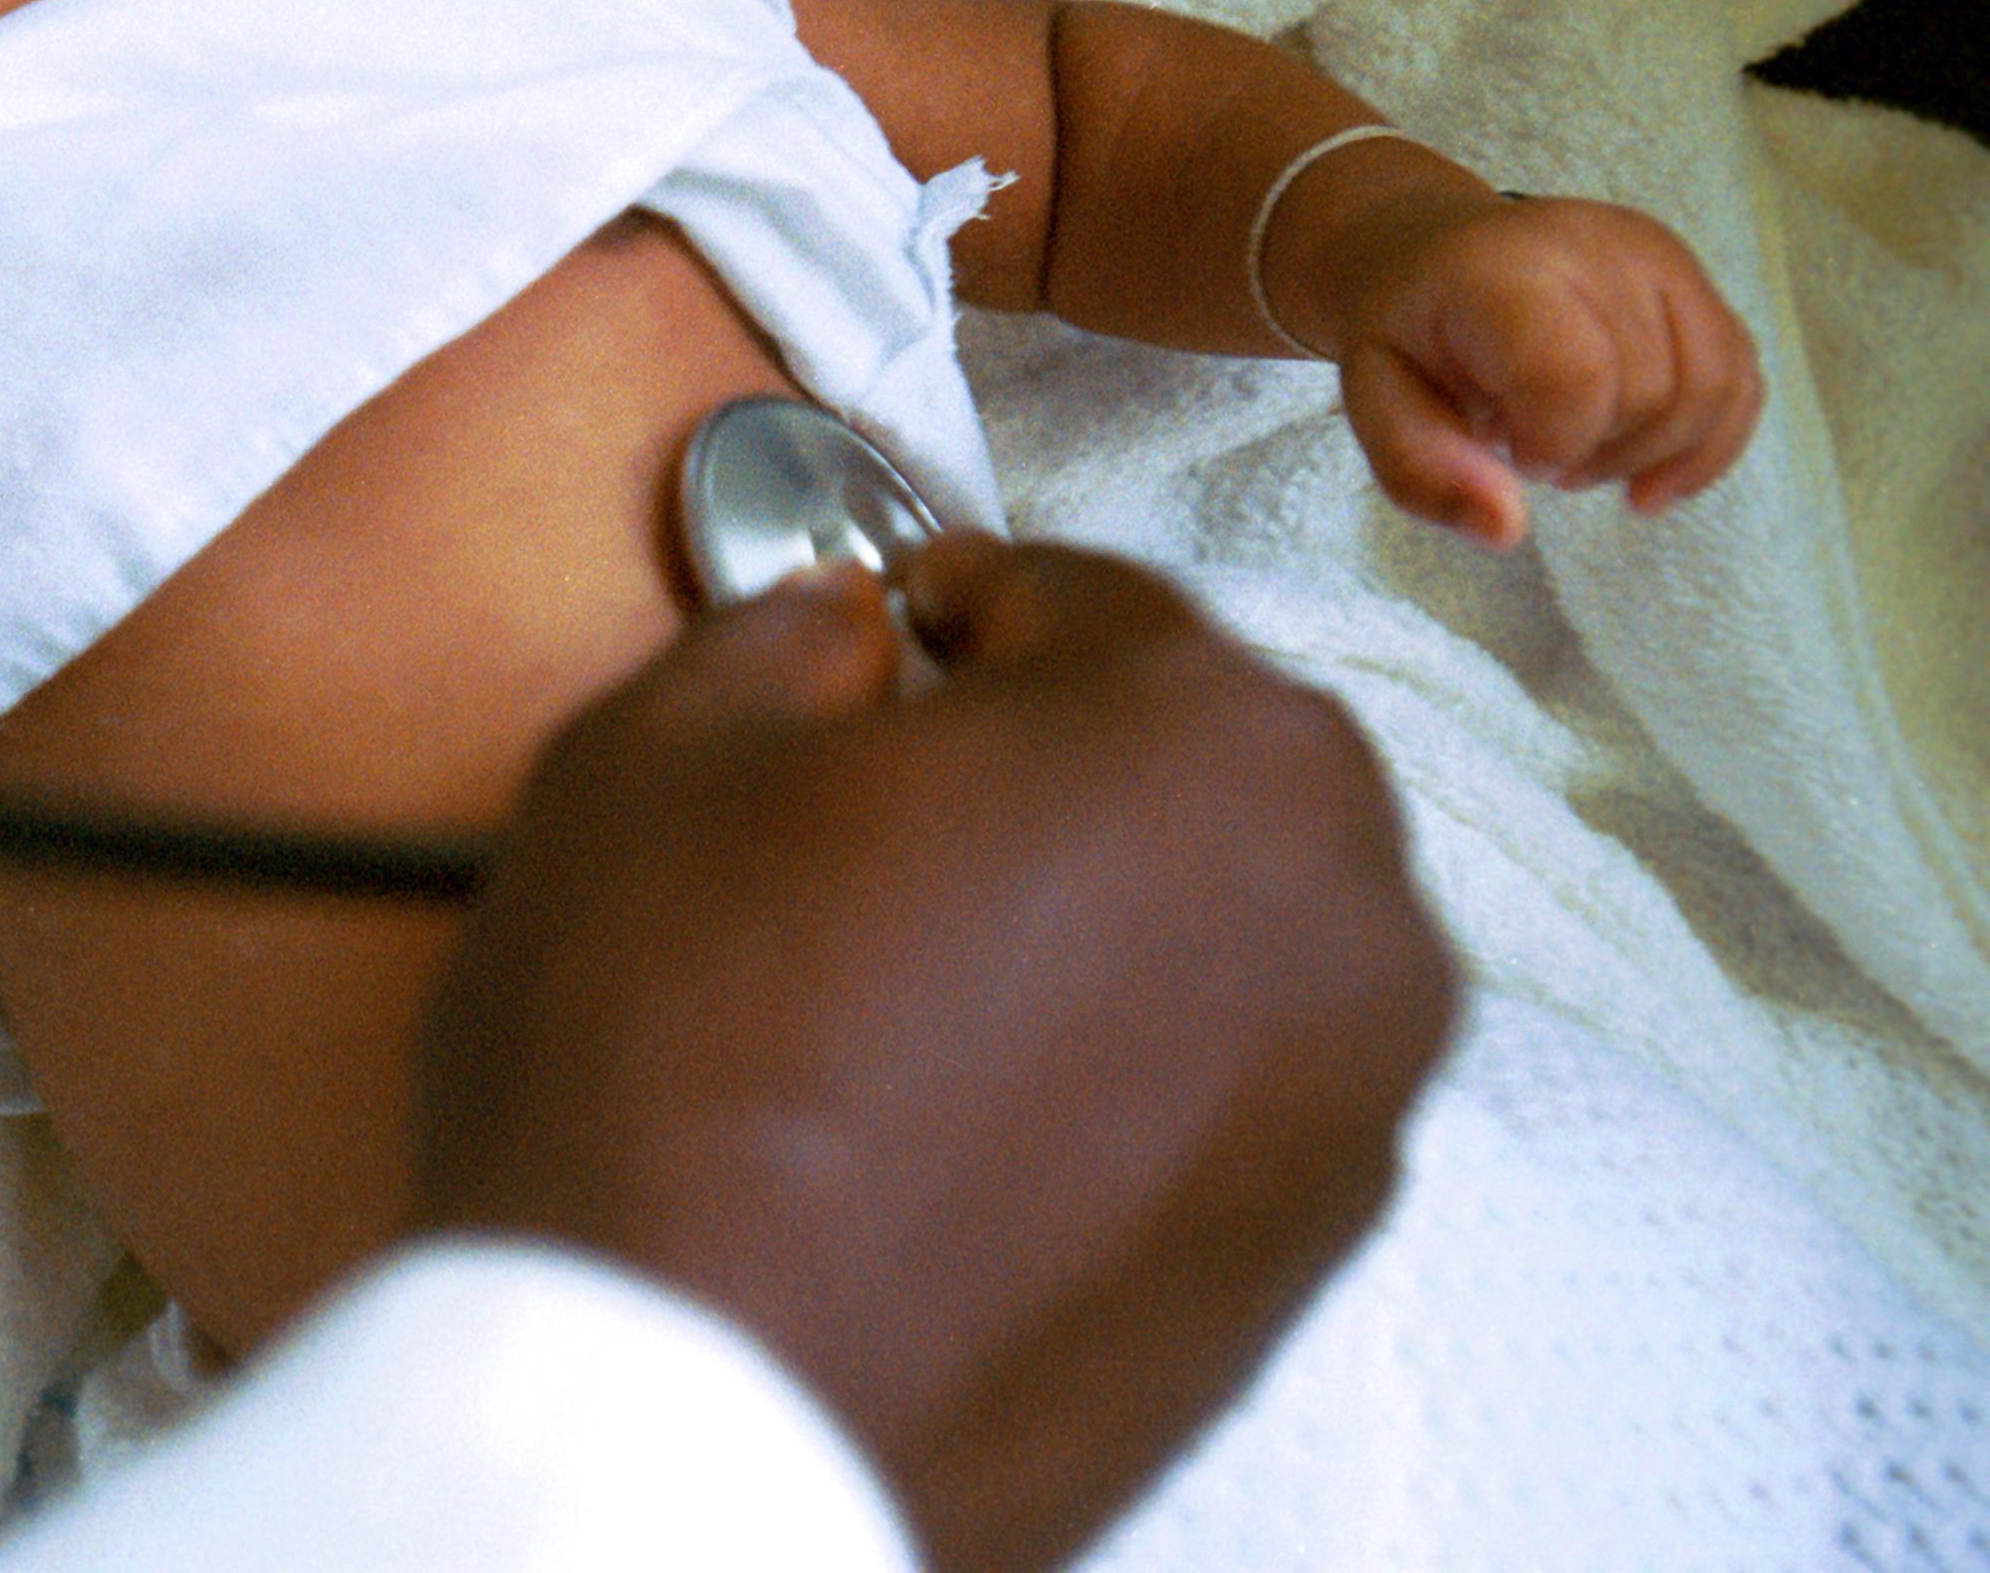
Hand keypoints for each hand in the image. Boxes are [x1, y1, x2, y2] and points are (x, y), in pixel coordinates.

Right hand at [412, 536, 1454, 1572]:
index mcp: (1217, 738)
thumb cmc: (675, 1083)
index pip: (1084, 601)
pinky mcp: (1298, 1273)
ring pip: (1211, 942)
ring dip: (1085, 934)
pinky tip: (944, 1120)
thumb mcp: (661, 750)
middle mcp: (1344, 919)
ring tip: (895, 994)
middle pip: (1181, 773)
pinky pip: (1210, 1105)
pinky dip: (1108, 1084)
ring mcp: (1346, 1115)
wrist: (685, 1407)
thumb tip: (837, 638)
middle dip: (1038, 776)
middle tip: (867, 829)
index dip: (950, 613)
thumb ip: (784, 636)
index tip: (889, 648)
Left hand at [1310, 189, 1762, 547]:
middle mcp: (1595, 247)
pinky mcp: (1695, 278)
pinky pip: (1741, 378)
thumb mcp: (1375, 406)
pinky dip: (1706, 444)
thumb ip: (1424, 473)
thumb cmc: (1405, 336)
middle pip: (1651, 393)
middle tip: (1532, 453)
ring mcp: (1657, 256)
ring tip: (1582, 452)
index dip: (1554, 443)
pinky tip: (1651, 475)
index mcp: (1502, 272)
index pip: (1576, 376)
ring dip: (1655, 453)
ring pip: (1713, 389)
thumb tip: (1506, 532)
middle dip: (1598, 453)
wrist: (1430, 255)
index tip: (1510, 451)